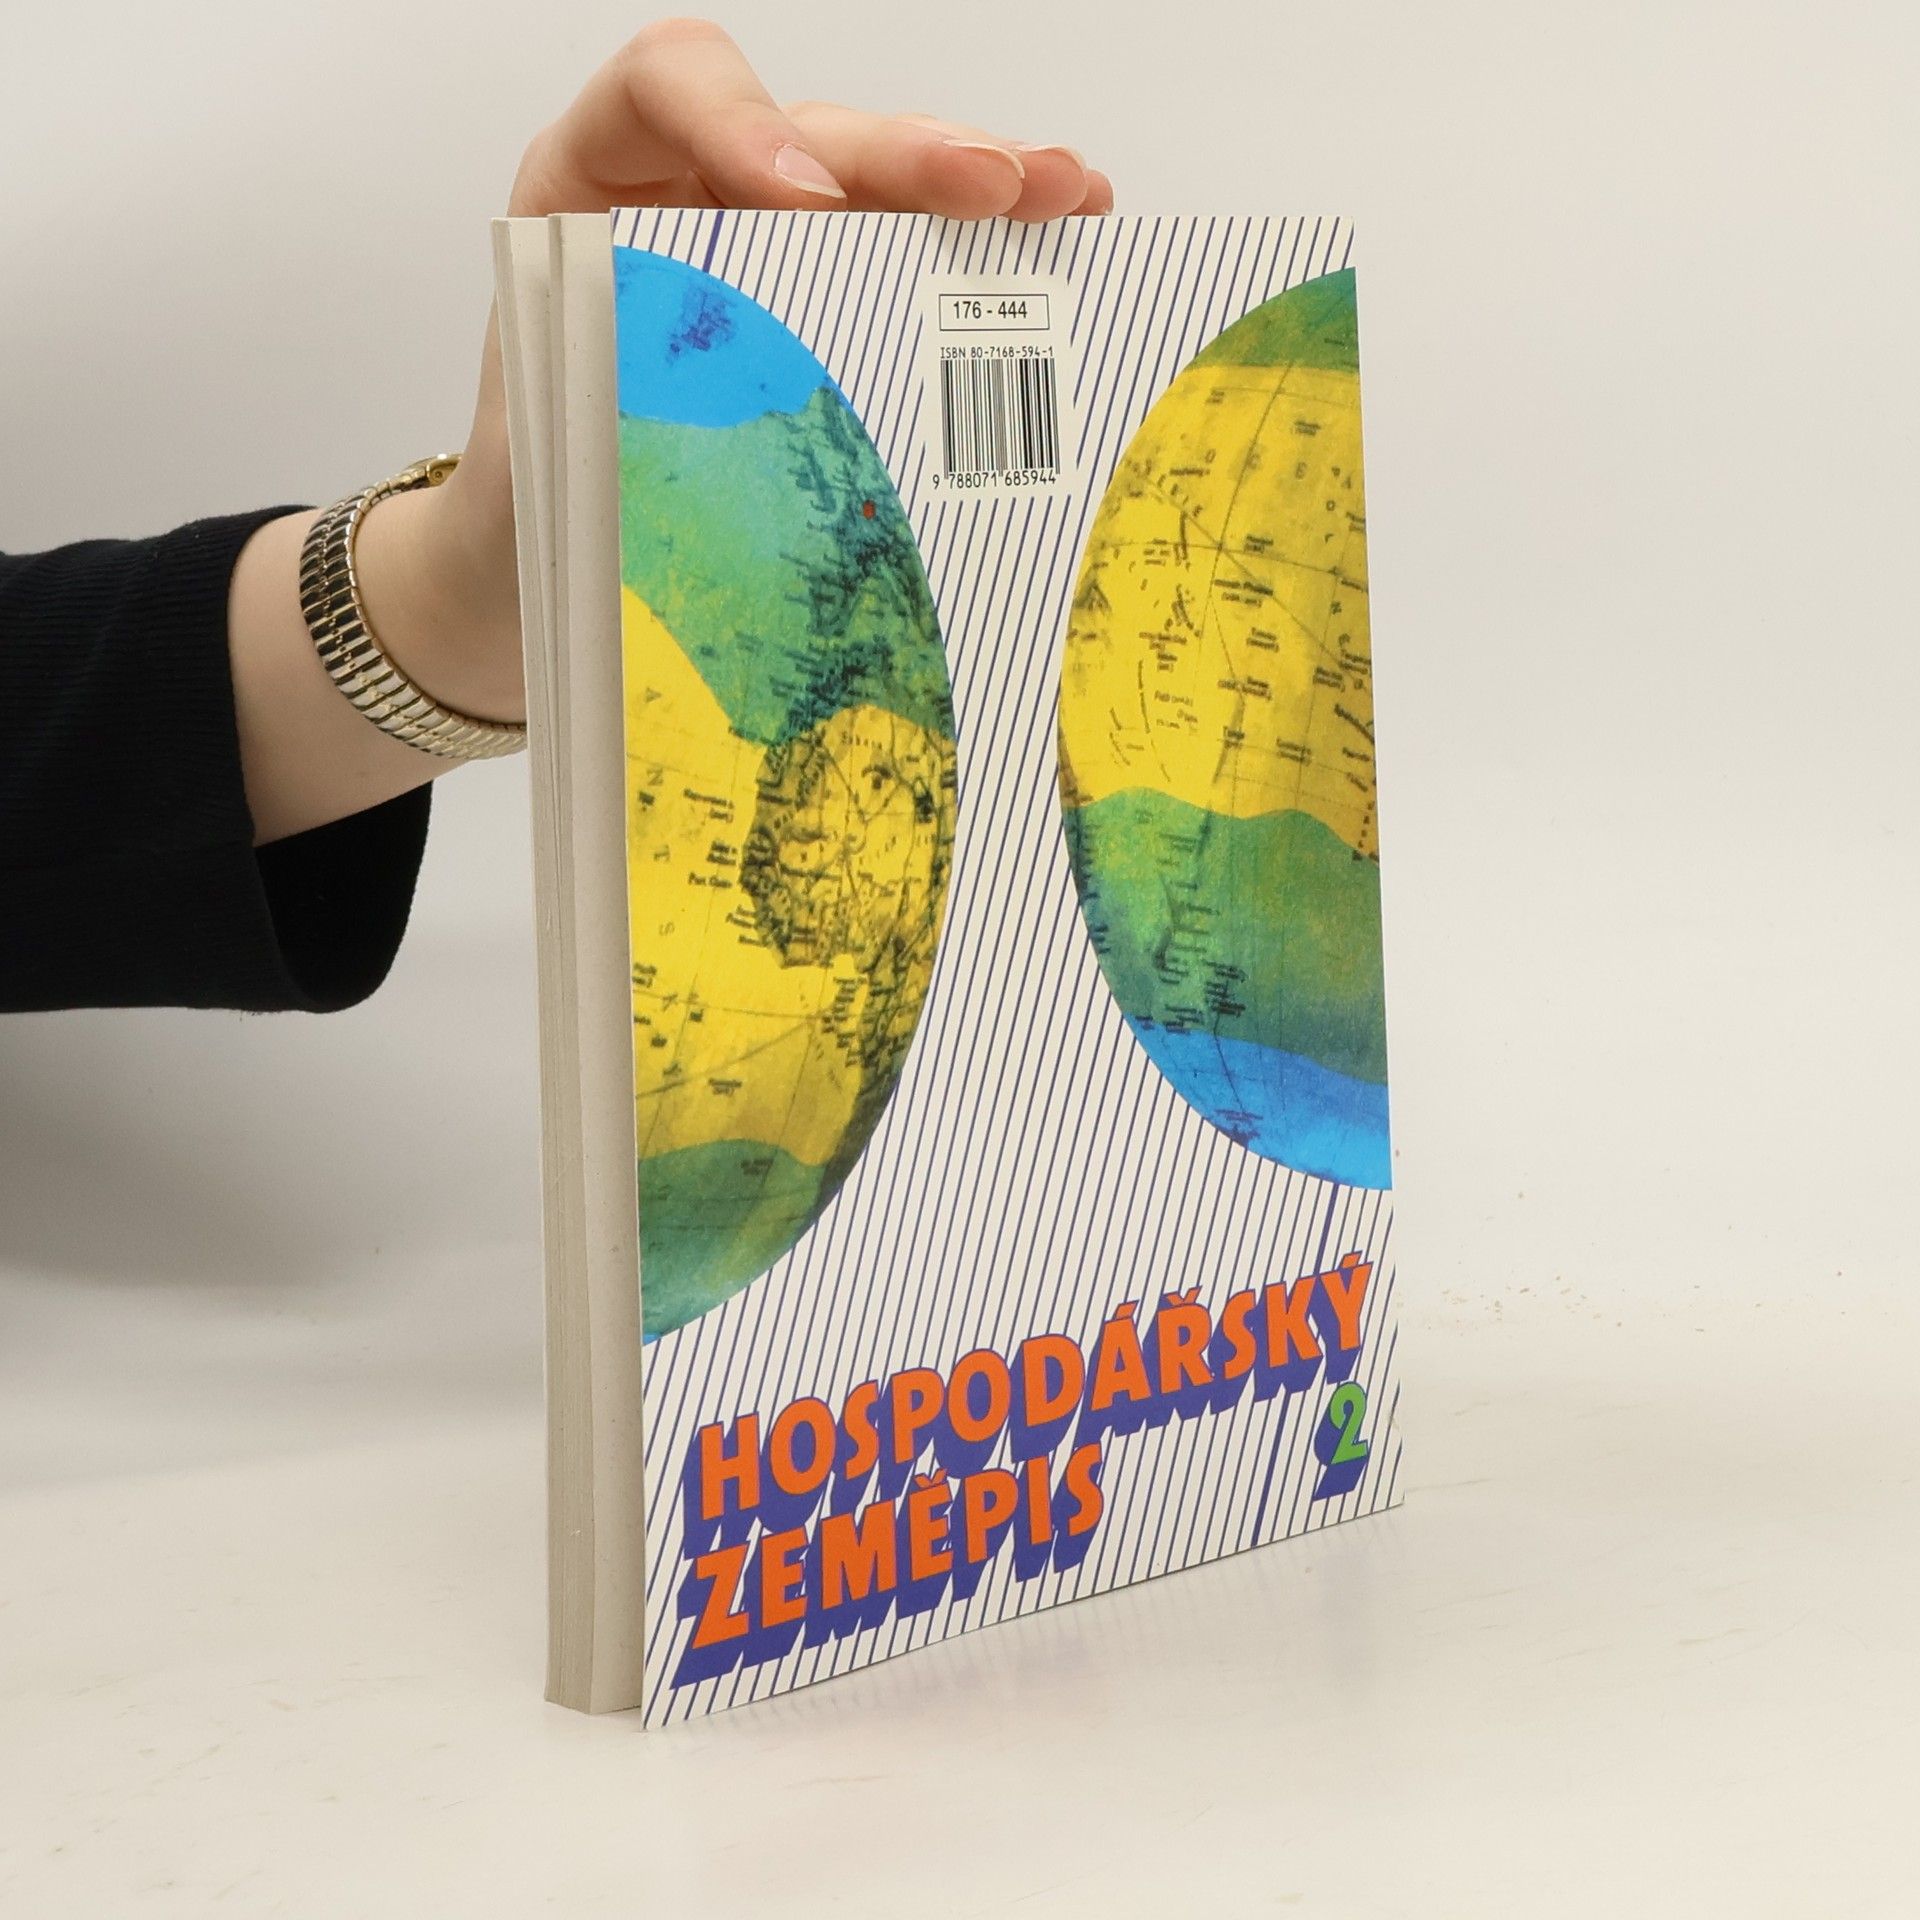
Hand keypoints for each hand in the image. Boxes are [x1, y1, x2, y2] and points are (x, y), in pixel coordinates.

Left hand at [365, 17, 1113, 731]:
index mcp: (594, 198)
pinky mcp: (833, 314)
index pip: (664, 90)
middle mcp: (693, 204)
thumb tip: (738, 427)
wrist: (539, 569)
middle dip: (908, 155)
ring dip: (981, 189)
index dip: (737, 120)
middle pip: (812, 132)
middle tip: (991, 188)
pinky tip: (1064, 235)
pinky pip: (913, 264)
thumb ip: (623, 402)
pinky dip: (988, 255)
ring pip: (885, 190)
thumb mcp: (550, 446)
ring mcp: (774, 256)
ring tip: (1065, 199)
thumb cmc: (536, 501)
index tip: (801, 196)